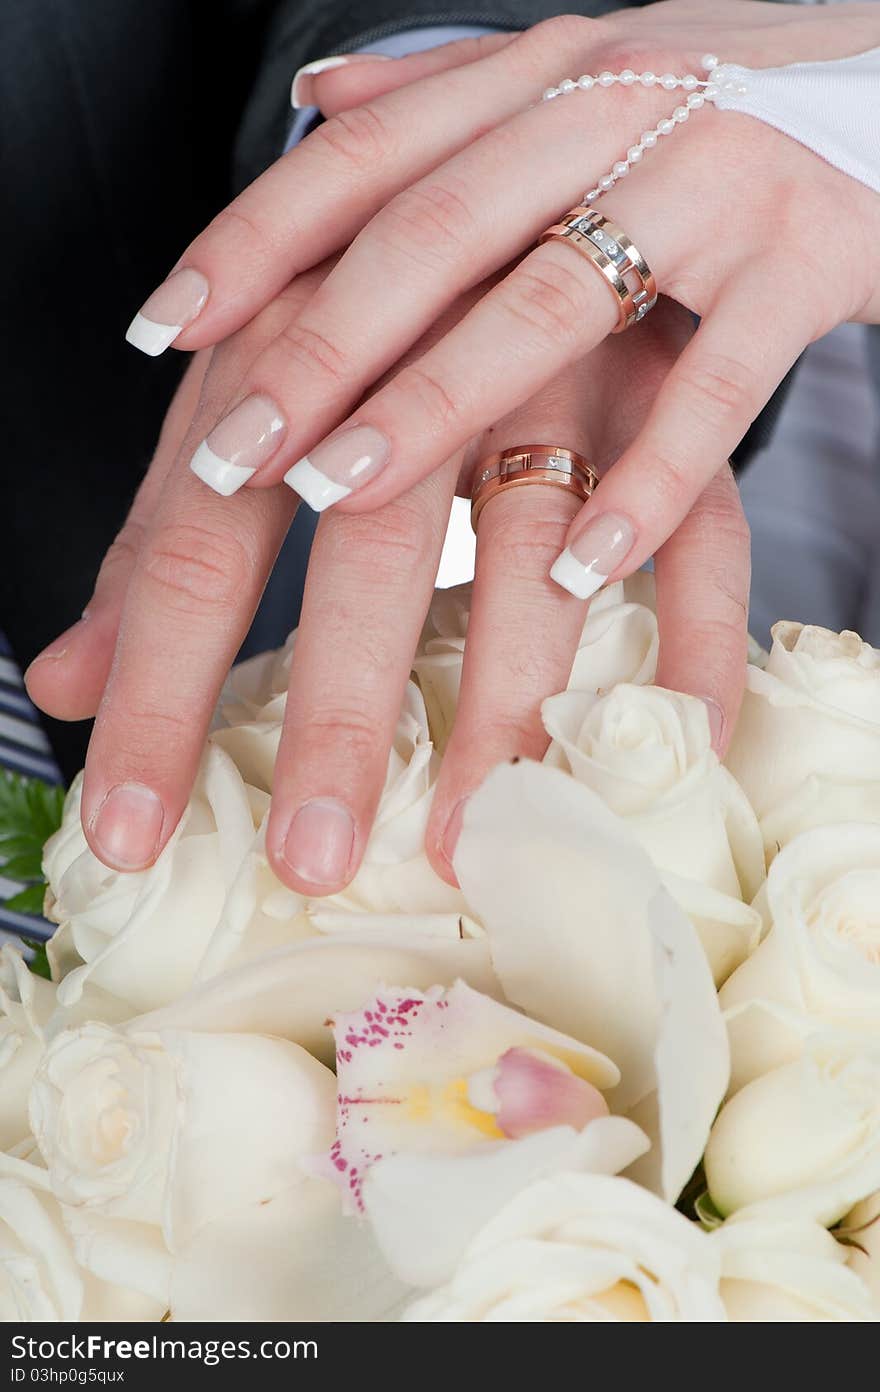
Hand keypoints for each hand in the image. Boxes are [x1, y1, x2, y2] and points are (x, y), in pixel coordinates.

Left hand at [27, 289, 748, 889]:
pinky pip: (701, 519)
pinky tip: (678, 740)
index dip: (158, 694)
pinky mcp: (673, 390)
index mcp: (285, 359)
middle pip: (374, 542)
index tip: (133, 831)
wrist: (538, 139)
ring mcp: (562, 365)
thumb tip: (65, 685)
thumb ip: (156, 544)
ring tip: (470, 831)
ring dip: (507, 692)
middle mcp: (423, 352)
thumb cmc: (360, 309)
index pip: (194, 543)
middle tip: (312, 858)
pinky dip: (696, 628)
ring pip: (538, 540)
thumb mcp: (238, 410)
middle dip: (340, 709)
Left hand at [127, 1, 878, 611]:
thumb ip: (450, 100)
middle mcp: (610, 106)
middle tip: (227, 454)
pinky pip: (716, 384)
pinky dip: (646, 480)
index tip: (162, 331)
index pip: (366, 156)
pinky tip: (576, 566)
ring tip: (339, 498)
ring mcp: (712, 176)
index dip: (253, 239)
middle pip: (430, 235)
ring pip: (549, 297)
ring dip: (435, 404)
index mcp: (538, 76)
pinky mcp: (808, 257)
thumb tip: (314, 102)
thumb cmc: (721, 117)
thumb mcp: (580, 86)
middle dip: (316, 352)